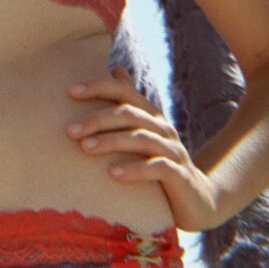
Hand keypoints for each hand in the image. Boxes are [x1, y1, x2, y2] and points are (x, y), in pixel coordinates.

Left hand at [67, 69, 223, 231]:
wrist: (197, 199)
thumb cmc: (160, 163)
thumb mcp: (144, 133)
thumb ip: (129, 106)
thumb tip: (116, 68)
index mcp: (151, 116)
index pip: (124, 91)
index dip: (99, 87)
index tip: (71, 91)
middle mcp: (163, 128)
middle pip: (129, 114)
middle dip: (97, 120)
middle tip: (70, 130)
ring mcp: (173, 151)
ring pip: (141, 139)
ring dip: (111, 142)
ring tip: (85, 148)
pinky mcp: (180, 175)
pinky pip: (158, 168)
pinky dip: (135, 169)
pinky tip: (113, 173)